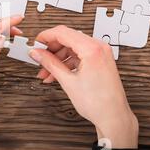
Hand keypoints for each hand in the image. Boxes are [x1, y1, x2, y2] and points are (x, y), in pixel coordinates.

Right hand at [30, 25, 138, 148]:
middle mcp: (98, 47)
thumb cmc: (98, 103)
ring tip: (46, 71)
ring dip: (57, 58)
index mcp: (92, 49)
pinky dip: (66, 63)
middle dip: (51, 49)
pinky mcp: (100, 60)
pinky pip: (79, 56)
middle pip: (67, 39)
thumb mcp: (67, 81)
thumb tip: (38, 54)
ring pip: (71, 48)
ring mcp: (101, 53)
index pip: (62, 33)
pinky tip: (56, 74)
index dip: (45, 37)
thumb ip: (49, 63)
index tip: (36, 43)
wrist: (113, 117)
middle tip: (39, 58)